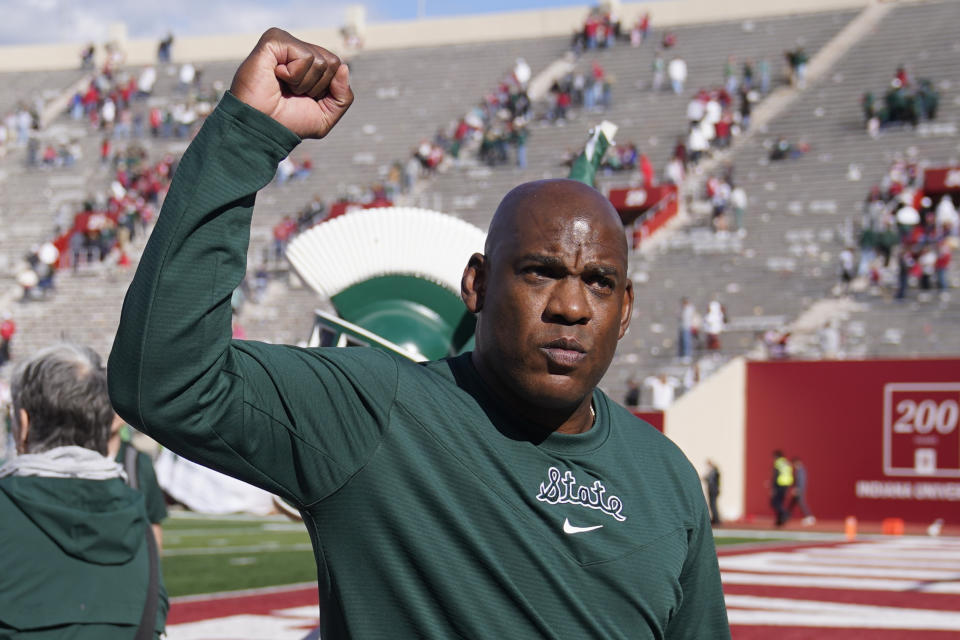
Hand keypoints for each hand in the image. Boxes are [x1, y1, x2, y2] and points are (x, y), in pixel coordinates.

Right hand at [230, 28, 353, 138]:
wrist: (261, 127)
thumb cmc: (287, 122)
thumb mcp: (325, 116)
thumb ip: (343, 96)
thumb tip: (344, 66)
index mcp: (307, 64)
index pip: (336, 67)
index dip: (327, 89)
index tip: (304, 98)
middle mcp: (296, 51)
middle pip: (332, 62)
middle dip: (317, 87)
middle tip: (292, 93)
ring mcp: (285, 44)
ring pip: (321, 60)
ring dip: (304, 83)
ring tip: (283, 86)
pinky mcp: (274, 40)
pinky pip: (305, 56)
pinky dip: (295, 75)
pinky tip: (277, 77)